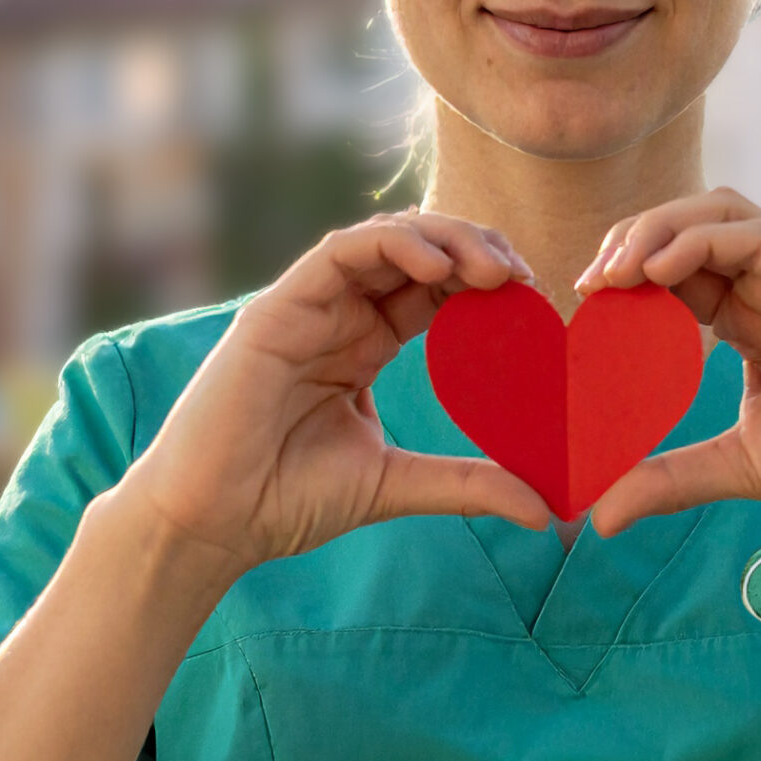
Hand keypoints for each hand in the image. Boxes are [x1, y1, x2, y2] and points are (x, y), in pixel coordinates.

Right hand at [113, 210, 552, 574]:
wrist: (214, 522)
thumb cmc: (288, 500)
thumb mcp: (397, 484)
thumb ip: (467, 484)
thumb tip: (546, 512)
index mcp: (365, 343)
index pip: (436, 288)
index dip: (487, 282)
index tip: (537, 301)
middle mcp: (339, 314)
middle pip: (419, 251)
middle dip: (476, 249)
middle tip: (526, 277)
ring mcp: (309, 305)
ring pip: (385, 238)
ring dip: (446, 239)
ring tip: (494, 269)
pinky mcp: (278, 306)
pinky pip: (339, 251)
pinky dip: (392, 246)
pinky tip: (438, 267)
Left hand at [576, 187, 760, 538]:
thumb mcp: (739, 465)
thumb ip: (670, 478)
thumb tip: (597, 518)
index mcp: (752, 316)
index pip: (677, 268)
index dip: (625, 276)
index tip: (583, 307)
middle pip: (689, 224)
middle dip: (630, 240)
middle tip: (588, 283)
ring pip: (718, 210)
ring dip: (657, 228)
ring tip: (615, 271)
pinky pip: (753, 233)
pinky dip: (697, 240)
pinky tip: (657, 272)